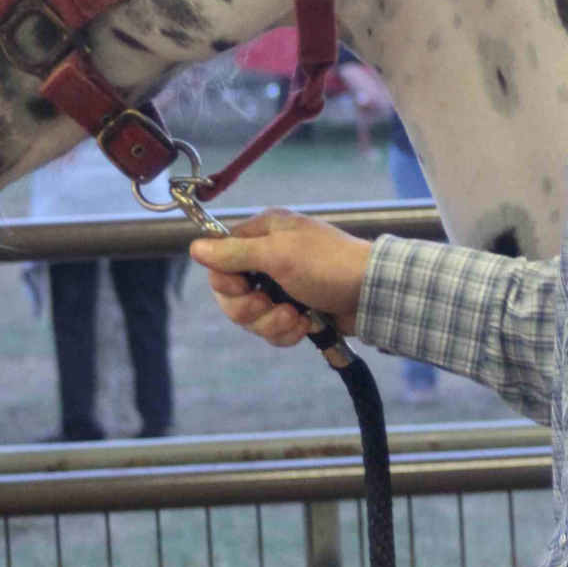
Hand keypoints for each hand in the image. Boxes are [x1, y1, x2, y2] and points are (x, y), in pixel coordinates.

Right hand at [189, 208, 372, 347]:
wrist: (373, 293)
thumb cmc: (327, 265)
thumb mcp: (278, 254)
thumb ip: (235, 253)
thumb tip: (194, 247)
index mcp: (263, 234)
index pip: (220, 260)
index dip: (226, 282)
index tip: (243, 288)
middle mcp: (268, 258)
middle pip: (231, 294)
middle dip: (250, 309)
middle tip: (270, 307)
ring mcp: (282, 287)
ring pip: (251, 316)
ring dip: (271, 323)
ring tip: (296, 318)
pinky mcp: (295, 311)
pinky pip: (272, 329)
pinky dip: (286, 332)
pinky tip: (305, 325)